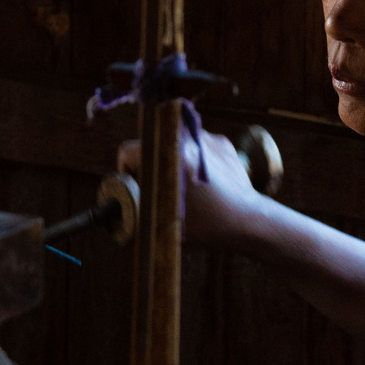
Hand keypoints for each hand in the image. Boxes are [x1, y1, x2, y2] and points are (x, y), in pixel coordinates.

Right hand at [116, 125, 267, 248]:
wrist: (248, 221)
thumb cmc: (204, 226)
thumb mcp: (161, 221)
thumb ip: (135, 209)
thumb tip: (116, 208)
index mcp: (167, 155)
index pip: (127, 151)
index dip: (127, 173)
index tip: (139, 189)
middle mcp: (185, 138)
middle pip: (151, 147)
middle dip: (151, 168)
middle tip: (162, 192)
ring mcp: (205, 138)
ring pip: (173, 146)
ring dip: (173, 164)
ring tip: (187, 191)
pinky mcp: (221, 142)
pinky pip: (196, 148)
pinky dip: (195, 163)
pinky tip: (205, 185)